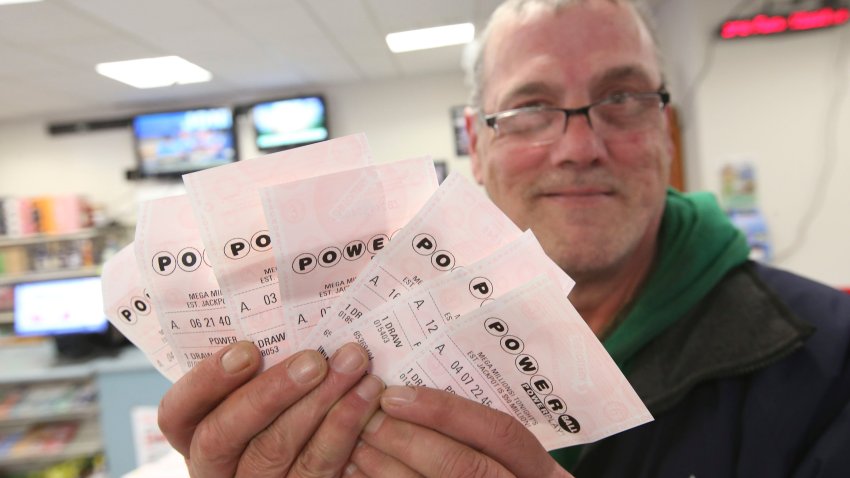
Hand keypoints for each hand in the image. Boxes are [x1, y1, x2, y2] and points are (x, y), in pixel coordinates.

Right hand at [158, 341, 383, 476]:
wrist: (320, 454)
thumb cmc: (288, 400)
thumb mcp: (261, 383)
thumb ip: (262, 360)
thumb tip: (287, 307)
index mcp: (195, 433)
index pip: (177, 413)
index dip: (207, 382)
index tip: (248, 350)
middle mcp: (214, 467)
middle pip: (223, 435)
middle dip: (270, 393)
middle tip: (314, 360)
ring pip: (273, 452)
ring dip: (318, 405)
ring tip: (351, 367)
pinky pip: (315, 469)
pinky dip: (343, 430)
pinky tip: (365, 397)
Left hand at [351, 386, 572, 477]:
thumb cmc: (494, 470)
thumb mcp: (504, 457)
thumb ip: (476, 431)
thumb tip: (413, 386)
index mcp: (539, 471)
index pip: (499, 431)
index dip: (446, 411)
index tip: (395, 395)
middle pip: (463, 465)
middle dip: (409, 440)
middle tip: (367, 418)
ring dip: (387, 469)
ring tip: (356, 445)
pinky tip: (357, 474)